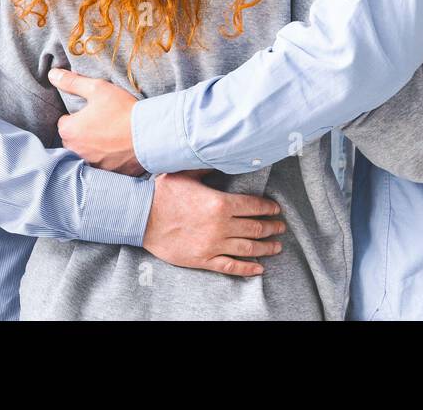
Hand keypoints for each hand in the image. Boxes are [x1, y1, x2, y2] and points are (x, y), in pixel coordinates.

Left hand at [50, 69, 144, 175]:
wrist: (149, 135)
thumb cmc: (122, 110)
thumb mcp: (97, 89)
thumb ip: (72, 82)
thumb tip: (52, 74)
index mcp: (69, 130)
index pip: (65, 122)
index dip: (78, 115)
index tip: (94, 112)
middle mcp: (75, 151)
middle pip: (74, 139)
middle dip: (84, 132)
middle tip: (104, 122)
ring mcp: (91, 163)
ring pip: (86, 152)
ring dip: (94, 146)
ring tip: (112, 136)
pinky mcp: (106, 173)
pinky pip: (101, 164)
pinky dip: (107, 158)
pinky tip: (118, 149)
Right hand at [143, 170, 284, 276]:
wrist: (141, 218)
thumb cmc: (163, 193)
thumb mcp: (186, 172)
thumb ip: (208, 166)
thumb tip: (222, 154)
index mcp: (220, 203)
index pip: (254, 206)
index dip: (268, 208)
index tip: (276, 209)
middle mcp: (221, 226)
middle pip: (255, 228)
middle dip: (272, 227)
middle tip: (281, 227)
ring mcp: (213, 245)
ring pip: (248, 248)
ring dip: (266, 247)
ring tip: (276, 246)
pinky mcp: (203, 260)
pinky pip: (230, 267)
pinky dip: (247, 268)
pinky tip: (259, 268)